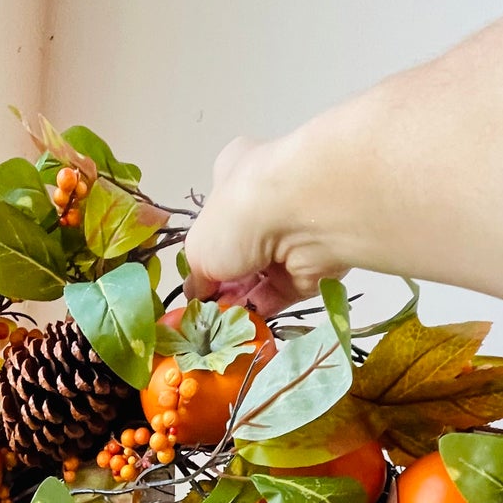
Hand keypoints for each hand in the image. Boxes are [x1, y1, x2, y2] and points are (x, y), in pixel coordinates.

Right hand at [182, 135, 349, 317]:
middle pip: (237, 254)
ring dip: (237, 301)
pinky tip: (242, 324)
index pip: (216, 218)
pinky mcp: (309, 267)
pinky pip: (279, 294)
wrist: (302, 217)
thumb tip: (197, 293)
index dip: (203, 252)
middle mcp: (264, 204)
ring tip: (220, 323)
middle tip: (205, 309)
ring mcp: (289, 236)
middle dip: (220, 284)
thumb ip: (196, 275)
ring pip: (258, 277)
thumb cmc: (238, 216)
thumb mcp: (198, 247)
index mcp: (235, 179)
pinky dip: (260, 310)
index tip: (193, 281)